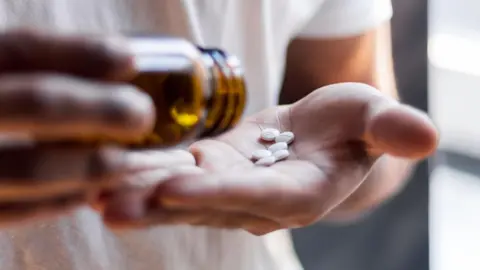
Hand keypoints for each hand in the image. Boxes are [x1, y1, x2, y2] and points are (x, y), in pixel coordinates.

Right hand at [0, 30, 155, 224]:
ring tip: (125, 160)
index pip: (19, 50)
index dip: (79, 52)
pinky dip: (54, 201)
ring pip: (26, 166)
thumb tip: (107, 68)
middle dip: (98, 109)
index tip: (128, 58)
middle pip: (34, 103)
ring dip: (87, 164)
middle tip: (142, 115)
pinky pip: (9, 211)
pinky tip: (84, 192)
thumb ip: (23, 70)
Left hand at [102, 83, 436, 234]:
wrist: (318, 134)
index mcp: (297, 194)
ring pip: (180, 193)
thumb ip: (391, 130)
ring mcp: (227, 187)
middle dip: (159, 204)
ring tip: (92, 190)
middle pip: (204, 204)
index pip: (255, 197)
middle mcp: (256, 200)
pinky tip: (106, 167)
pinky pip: (173, 172)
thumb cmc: (348, 127)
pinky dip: (142, 171)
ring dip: (139, 192)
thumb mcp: (372, 119)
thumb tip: (426, 137)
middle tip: (109, 204)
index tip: (176, 187)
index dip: (218, 193)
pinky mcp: (208, 169)